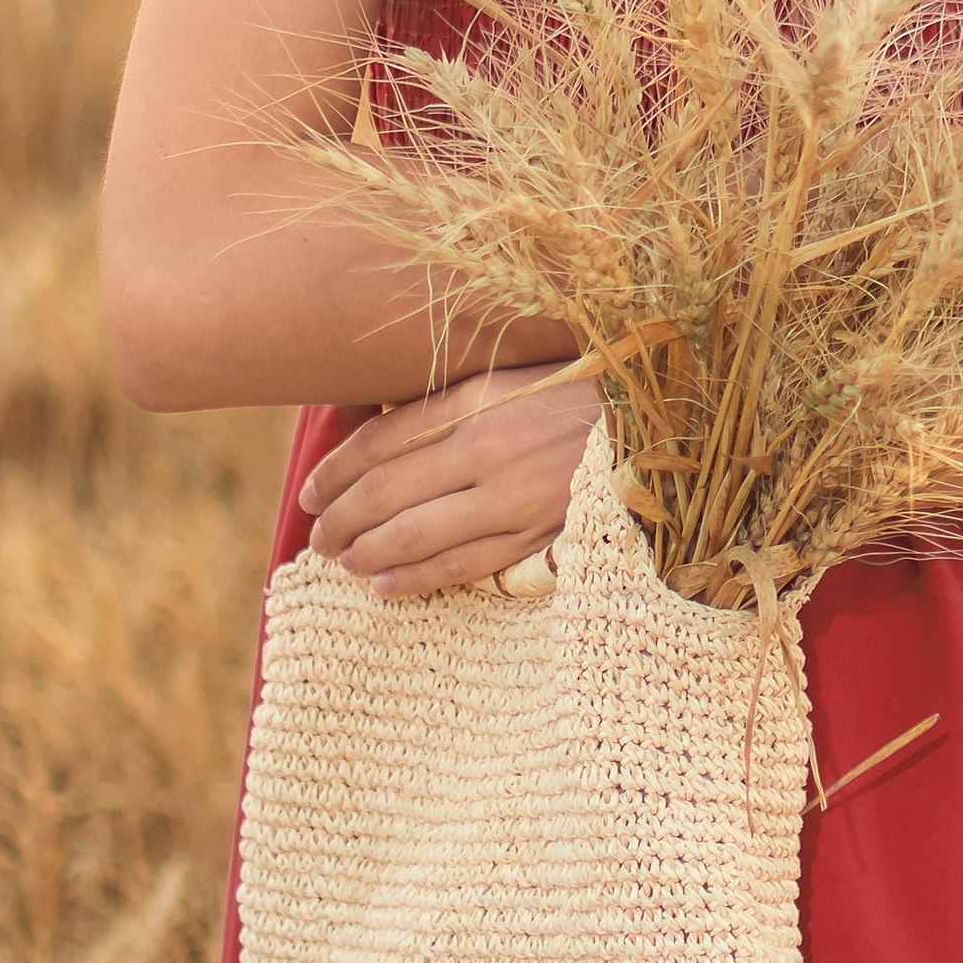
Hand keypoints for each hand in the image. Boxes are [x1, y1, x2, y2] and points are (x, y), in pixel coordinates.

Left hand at [299, 362, 601, 598]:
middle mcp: (488, 448)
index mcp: (476, 399)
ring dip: (365, 553)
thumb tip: (374, 433)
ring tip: (342, 560)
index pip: (379, 440)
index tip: (310, 492)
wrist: (652, 431)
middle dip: (338, 520)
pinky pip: (460, 566)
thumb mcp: (507, 378)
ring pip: (413, 535)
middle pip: (384, 492)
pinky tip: (384, 584)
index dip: (333, 471)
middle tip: (316, 536)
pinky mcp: (536, 537)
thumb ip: (446, 405)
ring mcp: (512, 498)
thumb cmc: (572, 398)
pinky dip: (413, 578)